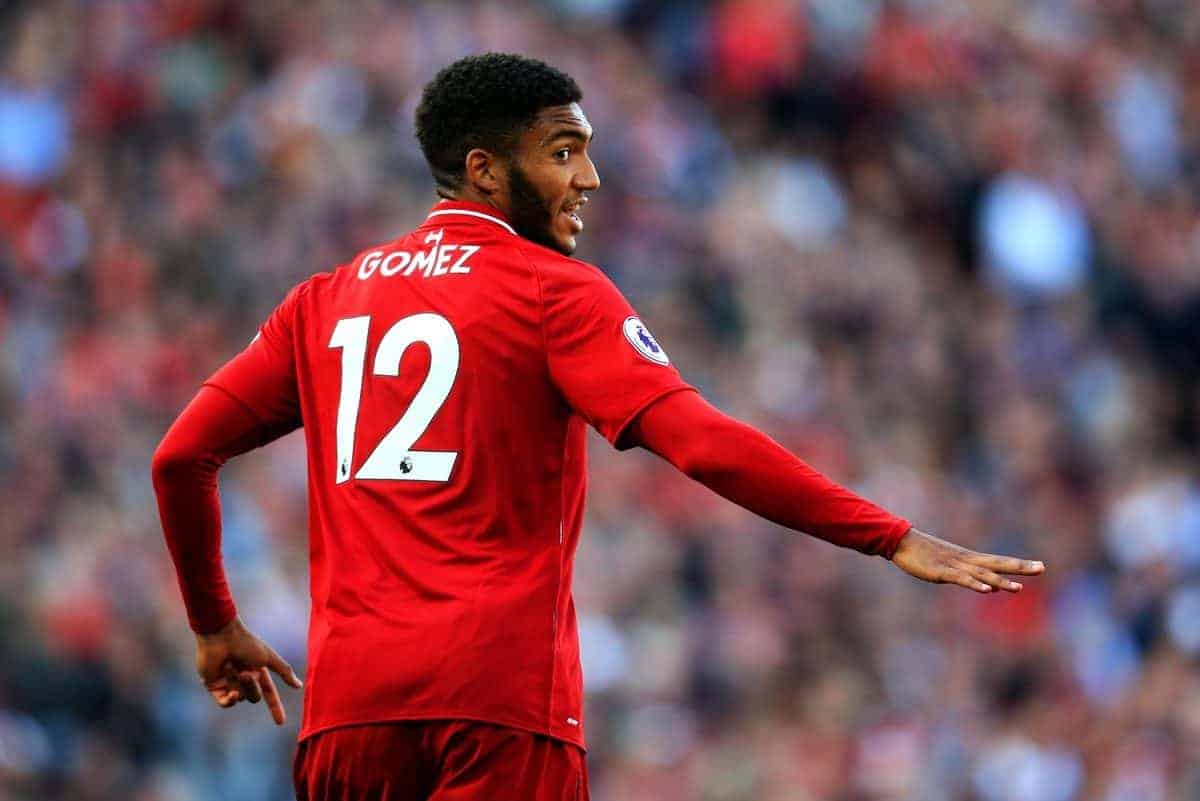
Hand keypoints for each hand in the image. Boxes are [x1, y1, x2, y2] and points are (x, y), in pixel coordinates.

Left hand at [196, 616, 302, 724]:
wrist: (221, 637)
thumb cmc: (246, 643)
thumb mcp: (268, 658)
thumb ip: (284, 672)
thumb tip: (299, 685)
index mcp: (258, 671)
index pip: (269, 693)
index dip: (275, 708)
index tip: (280, 723)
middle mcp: (243, 679)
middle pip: (254, 697)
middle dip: (251, 686)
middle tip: (244, 672)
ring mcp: (228, 683)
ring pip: (240, 698)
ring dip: (237, 684)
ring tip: (229, 667)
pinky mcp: (214, 687)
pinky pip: (225, 703)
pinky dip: (229, 700)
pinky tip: (230, 692)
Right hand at [891, 528, 1044, 592]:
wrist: (901, 541)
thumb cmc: (921, 552)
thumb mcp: (946, 564)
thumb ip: (965, 574)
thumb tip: (985, 585)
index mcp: (968, 558)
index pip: (999, 561)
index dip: (1020, 564)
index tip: (1040, 566)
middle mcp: (966, 560)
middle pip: (998, 564)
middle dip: (1020, 567)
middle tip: (1042, 568)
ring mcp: (955, 566)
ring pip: (983, 574)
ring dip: (1001, 581)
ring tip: (1019, 588)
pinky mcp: (942, 572)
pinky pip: (962, 579)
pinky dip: (975, 584)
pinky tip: (987, 590)